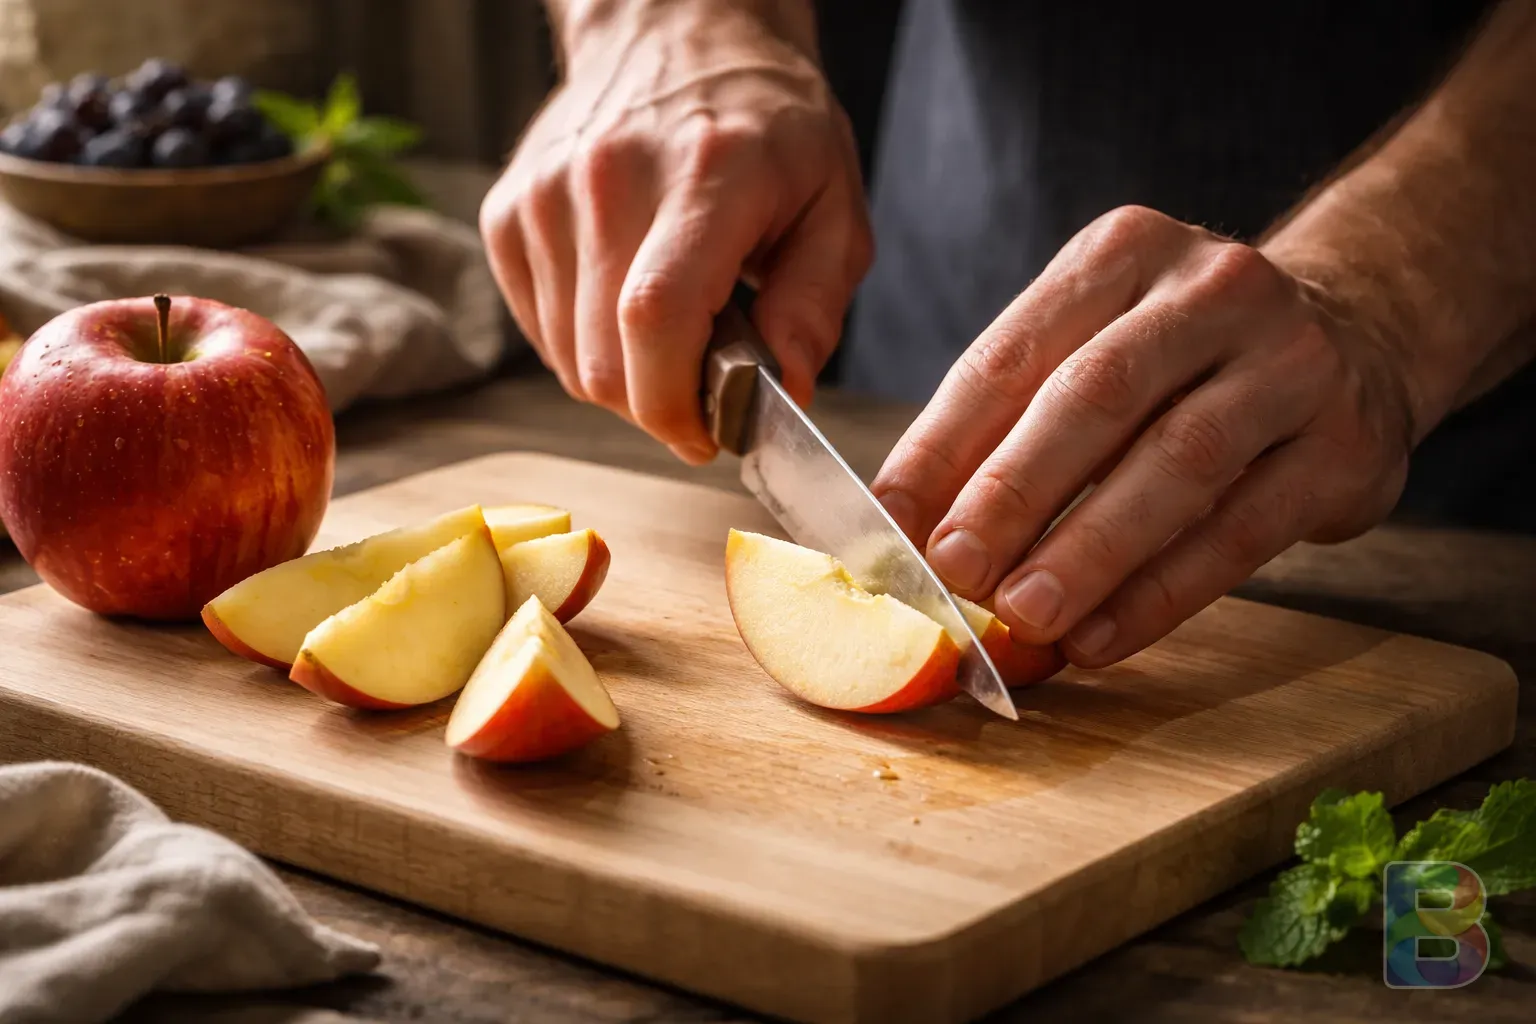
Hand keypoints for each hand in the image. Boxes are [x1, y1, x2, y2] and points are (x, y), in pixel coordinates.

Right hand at [480, 0, 871, 462]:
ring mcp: (544, 197)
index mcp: (703, 175)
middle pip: (605, 365)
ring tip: (674, 330)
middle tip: (707, 382)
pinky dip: (587, 346)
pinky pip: (542, 333)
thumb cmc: (766, 123)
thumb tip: (782, 392)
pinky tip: (626, 304)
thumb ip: (815, 305)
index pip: (656, 319)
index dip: (676, 405)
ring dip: (626, 378)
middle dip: (659, 406)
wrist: (676, 32)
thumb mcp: (833, 205)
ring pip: (569, 362)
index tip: (709, 433)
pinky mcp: (508, 214)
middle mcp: (607, 182)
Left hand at [872, 205, 1417, 667]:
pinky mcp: (1345, 445)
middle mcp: (1213, 290)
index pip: (1013, 353)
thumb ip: (1013, 419)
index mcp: (1124, 253)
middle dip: (1014, 491)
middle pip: (1096, 396)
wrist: (1356, 332)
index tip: (889, 522)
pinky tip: (1100, 638)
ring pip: (1178, 461)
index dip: (941, 444)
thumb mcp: (1098, 345)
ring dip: (1090, 550)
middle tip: (953, 570)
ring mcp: (1291, 361)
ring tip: (1024, 616)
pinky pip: (1241, 530)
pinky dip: (1162, 593)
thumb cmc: (1182, 358)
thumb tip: (909, 527)